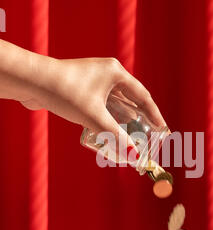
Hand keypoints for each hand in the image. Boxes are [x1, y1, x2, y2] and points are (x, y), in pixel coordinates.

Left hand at [21, 57, 166, 144]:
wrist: (32, 82)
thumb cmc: (65, 92)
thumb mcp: (94, 117)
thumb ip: (116, 137)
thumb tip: (134, 156)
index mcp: (116, 73)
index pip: (143, 97)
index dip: (155, 115)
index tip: (163, 130)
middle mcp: (107, 74)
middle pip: (130, 101)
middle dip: (139, 121)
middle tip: (149, 138)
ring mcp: (94, 81)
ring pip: (115, 104)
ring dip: (123, 122)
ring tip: (132, 139)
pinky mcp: (82, 89)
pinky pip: (102, 106)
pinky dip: (108, 120)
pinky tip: (110, 134)